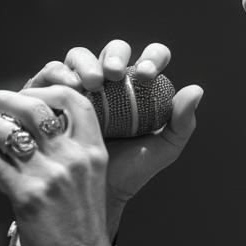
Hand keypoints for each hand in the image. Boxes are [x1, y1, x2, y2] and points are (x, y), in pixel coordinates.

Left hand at [0, 84, 121, 245]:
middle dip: (2, 97)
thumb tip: (27, 139)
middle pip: (34, 108)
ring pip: (6, 131)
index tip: (26, 90)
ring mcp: (50, 176)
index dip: (48, 89)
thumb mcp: (88, 186)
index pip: (75, 101)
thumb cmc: (83, 233)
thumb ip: (67, 160)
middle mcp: (73, 159)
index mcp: (93, 154)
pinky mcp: (27, 196)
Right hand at [24, 40, 203, 233]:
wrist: (91, 194)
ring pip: (80, 57)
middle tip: (117, 74)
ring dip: (87, 62)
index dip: (151, 57)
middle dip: (117, 55)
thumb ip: (182, 123)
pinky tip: (70, 87)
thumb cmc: (129, 172)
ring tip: (93, 82)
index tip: (149, 75)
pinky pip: (52, 72)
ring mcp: (77, 85)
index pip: (148, 60)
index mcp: (136, 89)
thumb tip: (196, 89)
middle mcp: (107, 83)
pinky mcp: (49, 93)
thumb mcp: (162, 150)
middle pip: (113, 52)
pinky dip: (60, 73)